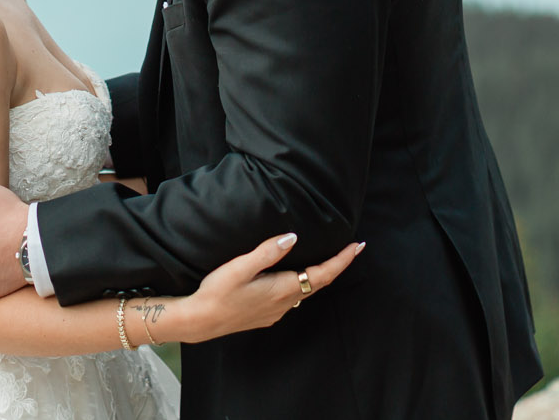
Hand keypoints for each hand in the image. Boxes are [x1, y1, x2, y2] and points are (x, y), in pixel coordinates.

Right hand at [172, 233, 363, 342]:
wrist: (201, 321)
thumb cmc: (218, 292)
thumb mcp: (240, 267)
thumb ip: (267, 252)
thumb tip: (293, 237)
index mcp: (282, 288)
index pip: (322, 274)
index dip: (341, 260)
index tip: (357, 247)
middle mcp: (284, 302)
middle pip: (318, 282)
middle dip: (336, 265)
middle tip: (350, 249)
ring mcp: (276, 311)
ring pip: (305, 290)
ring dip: (318, 275)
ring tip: (327, 259)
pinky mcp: (266, 314)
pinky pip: (292, 297)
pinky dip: (302, 283)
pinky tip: (294, 276)